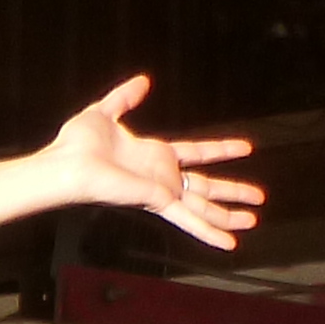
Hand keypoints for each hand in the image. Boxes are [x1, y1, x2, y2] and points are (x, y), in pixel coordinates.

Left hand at [50, 77, 262, 250]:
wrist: (65, 164)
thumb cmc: (75, 144)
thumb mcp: (104, 111)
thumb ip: (125, 97)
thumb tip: (143, 80)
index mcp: (152, 155)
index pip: (194, 152)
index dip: (219, 150)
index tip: (245, 148)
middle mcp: (160, 176)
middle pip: (204, 186)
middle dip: (232, 192)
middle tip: (259, 198)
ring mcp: (160, 192)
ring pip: (203, 206)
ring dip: (229, 214)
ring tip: (253, 221)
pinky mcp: (157, 202)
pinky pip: (189, 219)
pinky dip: (210, 232)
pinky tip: (230, 242)